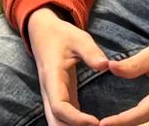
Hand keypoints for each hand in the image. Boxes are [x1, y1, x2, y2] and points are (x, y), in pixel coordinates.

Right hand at [27, 7, 109, 125]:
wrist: (43, 33)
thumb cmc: (61, 35)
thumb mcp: (77, 37)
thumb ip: (90, 51)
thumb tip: (106, 65)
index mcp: (52, 78)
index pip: (59, 107)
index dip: (76, 119)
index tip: (97, 122)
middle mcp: (49, 92)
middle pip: (55, 123)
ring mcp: (53, 98)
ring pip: (57, 124)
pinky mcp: (61, 100)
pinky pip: (64, 120)